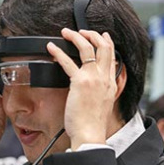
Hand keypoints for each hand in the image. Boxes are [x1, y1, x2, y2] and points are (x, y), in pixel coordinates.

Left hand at [47, 29, 119, 148]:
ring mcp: (93, 78)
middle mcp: (104, 78)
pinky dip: (58, 52)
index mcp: (110, 82)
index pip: (112, 56)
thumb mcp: (103, 103)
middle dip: (92, 34)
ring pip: (87, 48)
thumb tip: (92, 86)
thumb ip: (101, 91)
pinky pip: (68, 62)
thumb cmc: (93, 123)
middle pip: (103, 46)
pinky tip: (51, 47)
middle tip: (81, 30)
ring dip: (75, 37)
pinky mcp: (79, 83)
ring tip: (65, 33)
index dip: (107, 42)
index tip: (102, 35)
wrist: (90, 134)